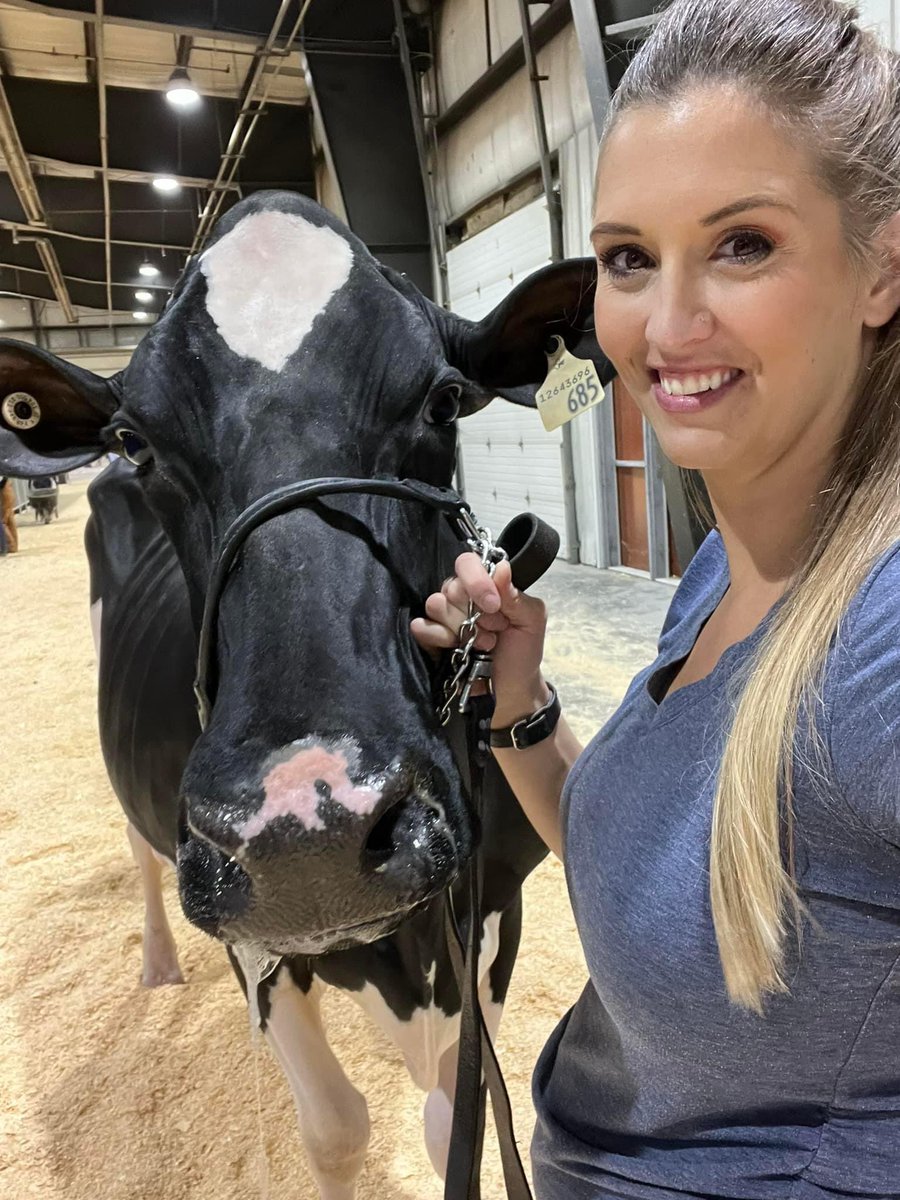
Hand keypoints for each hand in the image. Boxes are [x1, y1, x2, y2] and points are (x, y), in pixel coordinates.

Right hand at [410, 553, 549, 724]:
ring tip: (482, 644)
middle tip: (494, 630)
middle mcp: (460, 596)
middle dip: (475, 613)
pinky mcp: (429, 638)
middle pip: (451, 586)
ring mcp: (443, 617)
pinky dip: (439, 637)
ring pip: (435, 604)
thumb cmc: (523, 651)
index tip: (494, 605)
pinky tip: (456, 648)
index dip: (477, 581)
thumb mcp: (532, 620)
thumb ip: (516, 594)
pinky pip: (421, 626)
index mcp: (484, 585)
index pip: (467, 563)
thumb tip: (501, 567)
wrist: (510, 690)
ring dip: (461, 628)